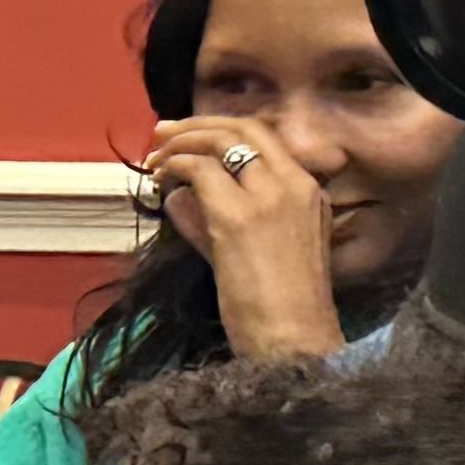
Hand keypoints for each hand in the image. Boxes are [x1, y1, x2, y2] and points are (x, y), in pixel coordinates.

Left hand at [147, 117, 343, 359]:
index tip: (192, 134)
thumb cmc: (280, 308)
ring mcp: (268, 197)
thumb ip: (218, 218)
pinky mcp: (237, 216)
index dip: (223, 128)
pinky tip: (160, 181)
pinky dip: (173, 168)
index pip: (267, 137)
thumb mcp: (257, 251)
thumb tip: (179, 194)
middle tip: (162, 133)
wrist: (294, 340)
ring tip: (154, 158)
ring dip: (179, 144)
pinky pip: (198, 171)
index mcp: (309, 191)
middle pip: (244, 128)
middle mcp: (294, 184)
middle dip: (198, 124)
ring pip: (220, 142)